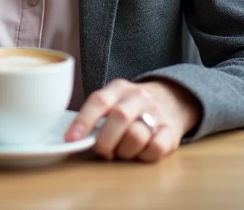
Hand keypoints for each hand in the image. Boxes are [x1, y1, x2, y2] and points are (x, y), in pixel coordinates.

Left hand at [66, 78, 202, 161]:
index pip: (98, 100)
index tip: (71, 139)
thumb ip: (96, 116)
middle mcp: (138, 97)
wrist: (171, 100)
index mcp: (118, 88)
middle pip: (119, 118)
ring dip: (124, 151)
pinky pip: (155, 148)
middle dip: (105, 141)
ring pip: (136, 136)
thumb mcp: (113, 100)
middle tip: (102, 151)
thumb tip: (75, 139)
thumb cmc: (131, 107)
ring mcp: (156, 113)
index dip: (83, 120)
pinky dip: (144, 156)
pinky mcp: (171, 132)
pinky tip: (140, 152)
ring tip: (122, 150)